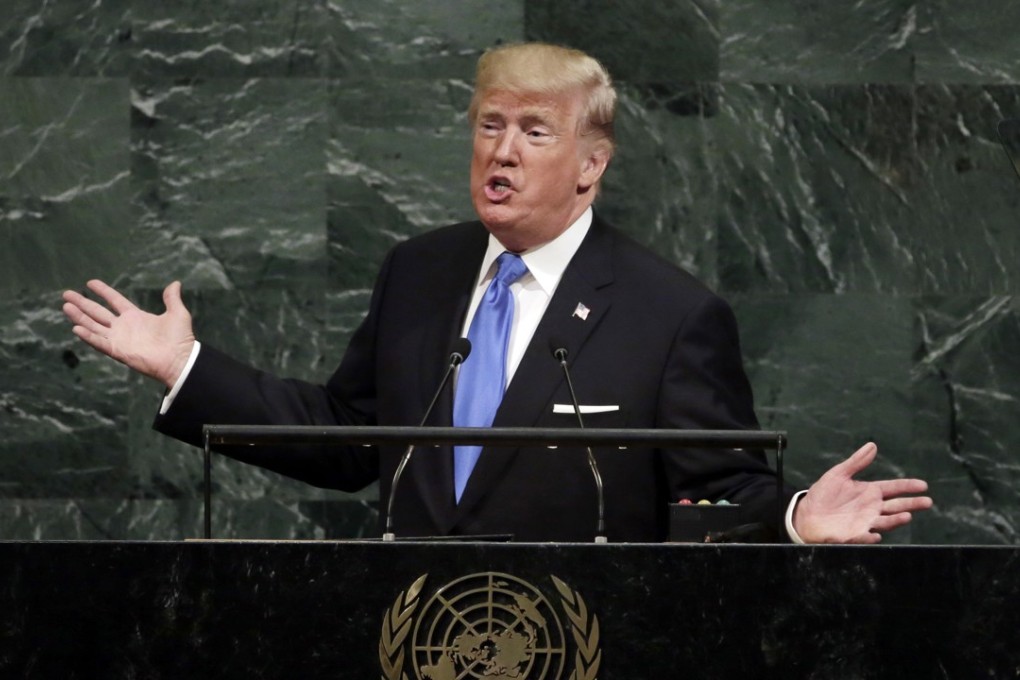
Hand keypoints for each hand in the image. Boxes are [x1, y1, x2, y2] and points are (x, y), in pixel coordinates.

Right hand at [62, 280, 195, 388]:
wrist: (180, 359)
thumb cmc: (180, 338)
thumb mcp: (177, 314)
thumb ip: (172, 299)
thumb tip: (175, 283)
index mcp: (135, 316)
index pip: (115, 300)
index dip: (103, 291)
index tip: (90, 282)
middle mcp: (124, 327)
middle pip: (98, 312)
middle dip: (82, 303)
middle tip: (66, 294)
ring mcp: (119, 339)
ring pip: (94, 326)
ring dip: (79, 317)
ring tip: (66, 306)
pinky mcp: (118, 351)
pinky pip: (100, 342)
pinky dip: (88, 336)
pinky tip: (76, 328)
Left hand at [792, 442, 932, 543]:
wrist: (807, 514)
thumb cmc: (824, 495)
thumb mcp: (838, 474)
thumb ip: (856, 462)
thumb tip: (872, 445)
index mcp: (870, 492)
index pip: (893, 488)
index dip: (908, 486)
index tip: (923, 485)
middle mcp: (872, 508)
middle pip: (896, 506)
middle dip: (912, 504)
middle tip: (927, 502)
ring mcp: (864, 522)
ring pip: (885, 522)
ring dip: (896, 520)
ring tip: (907, 516)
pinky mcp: (853, 535)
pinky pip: (863, 537)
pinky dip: (869, 536)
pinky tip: (875, 535)